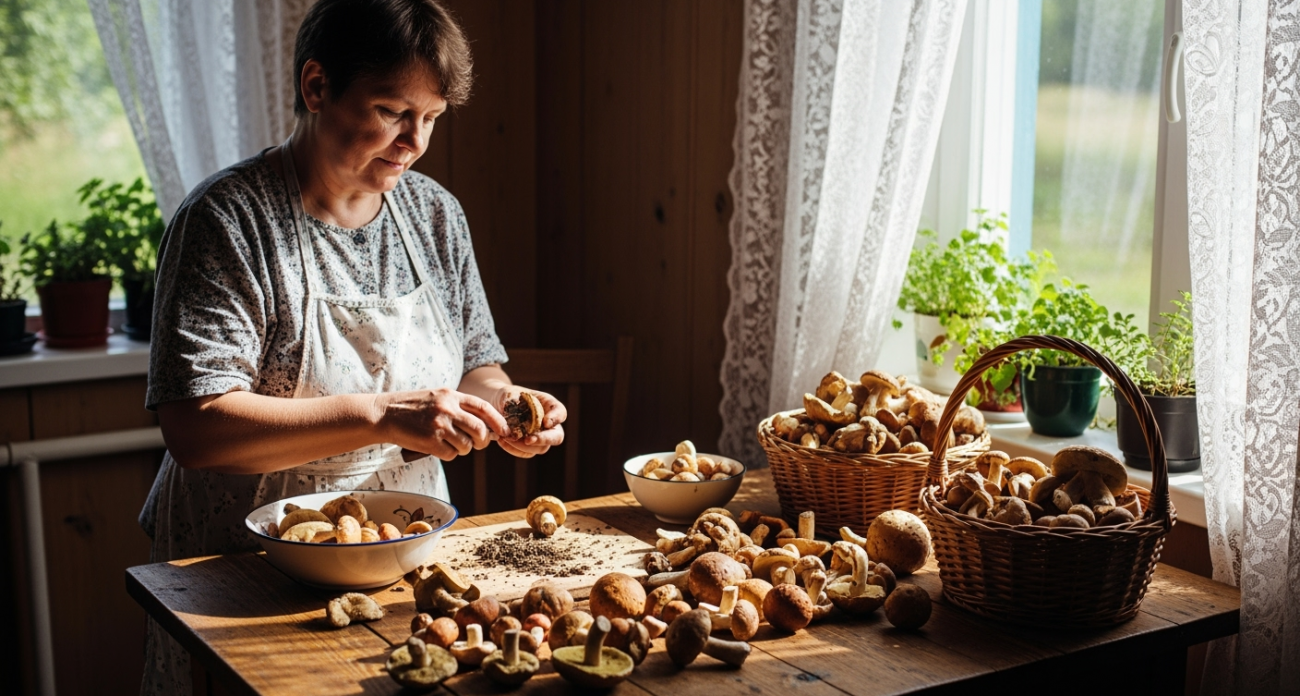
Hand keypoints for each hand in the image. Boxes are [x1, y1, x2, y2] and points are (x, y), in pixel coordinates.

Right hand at [379, 388, 509, 460]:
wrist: (384, 414)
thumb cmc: (412, 408)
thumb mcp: (437, 397)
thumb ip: (458, 407)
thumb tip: (484, 425)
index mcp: (451, 395)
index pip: (483, 408)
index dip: (498, 421)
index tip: (505, 431)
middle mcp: (447, 408)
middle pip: (480, 430)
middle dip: (483, 441)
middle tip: (477, 444)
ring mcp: (439, 425)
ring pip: (467, 445)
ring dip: (462, 449)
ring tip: (449, 443)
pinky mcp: (430, 441)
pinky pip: (451, 454)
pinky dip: (448, 454)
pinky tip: (437, 447)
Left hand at [493, 386, 566, 457]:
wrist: (498, 406)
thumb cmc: (507, 396)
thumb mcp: (508, 393)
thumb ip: (512, 402)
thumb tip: (510, 414)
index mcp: (549, 406)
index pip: (560, 412)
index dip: (556, 418)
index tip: (546, 422)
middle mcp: (549, 424)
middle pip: (557, 437)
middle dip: (543, 439)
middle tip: (528, 440)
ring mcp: (541, 437)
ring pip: (541, 448)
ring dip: (524, 446)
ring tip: (506, 437)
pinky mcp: (529, 447)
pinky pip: (526, 453)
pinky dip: (514, 449)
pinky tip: (501, 440)